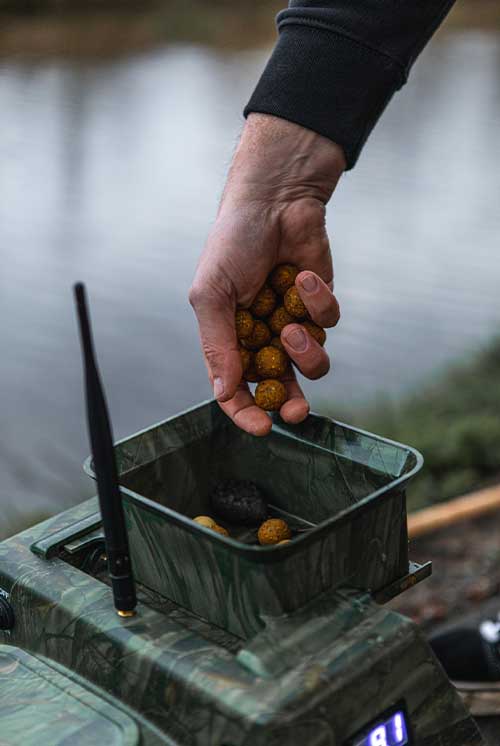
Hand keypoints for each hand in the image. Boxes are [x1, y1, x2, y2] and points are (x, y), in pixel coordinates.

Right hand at [189, 114, 345, 435]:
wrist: (275, 198)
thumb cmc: (233, 242)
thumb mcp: (212, 294)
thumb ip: (216, 344)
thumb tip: (223, 392)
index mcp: (230, 336)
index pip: (235, 388)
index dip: (246, 411)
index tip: (261, 427)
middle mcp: (262, 335)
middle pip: (279, 387)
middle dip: (290, 404)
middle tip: (297, 412)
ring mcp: (293, 321)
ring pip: (311, 363)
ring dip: (304, 351)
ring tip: (292, 327)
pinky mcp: (320, 303)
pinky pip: (327, 322)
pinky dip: (316, 302)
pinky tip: (301, 275)